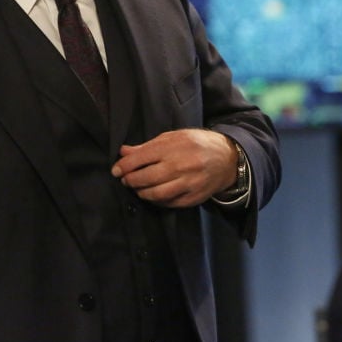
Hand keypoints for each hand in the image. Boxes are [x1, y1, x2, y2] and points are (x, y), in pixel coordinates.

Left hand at [110, 129, 237, 207]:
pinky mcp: (194, 197)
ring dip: (141, 193)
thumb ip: (147, 146)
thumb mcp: (172, 137)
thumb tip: (123, 152)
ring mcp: (188, 183)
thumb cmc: (195, 144)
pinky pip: (169, 203)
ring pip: (156, 194)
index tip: (115, 170)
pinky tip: (152, 195)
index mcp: (173, 147)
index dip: (124, 166)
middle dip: (130, 180)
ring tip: (137, 188)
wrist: (226, 158)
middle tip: (125, 180)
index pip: (140, 158)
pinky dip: (157, 201)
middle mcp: (180, 165)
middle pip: (146, 178)